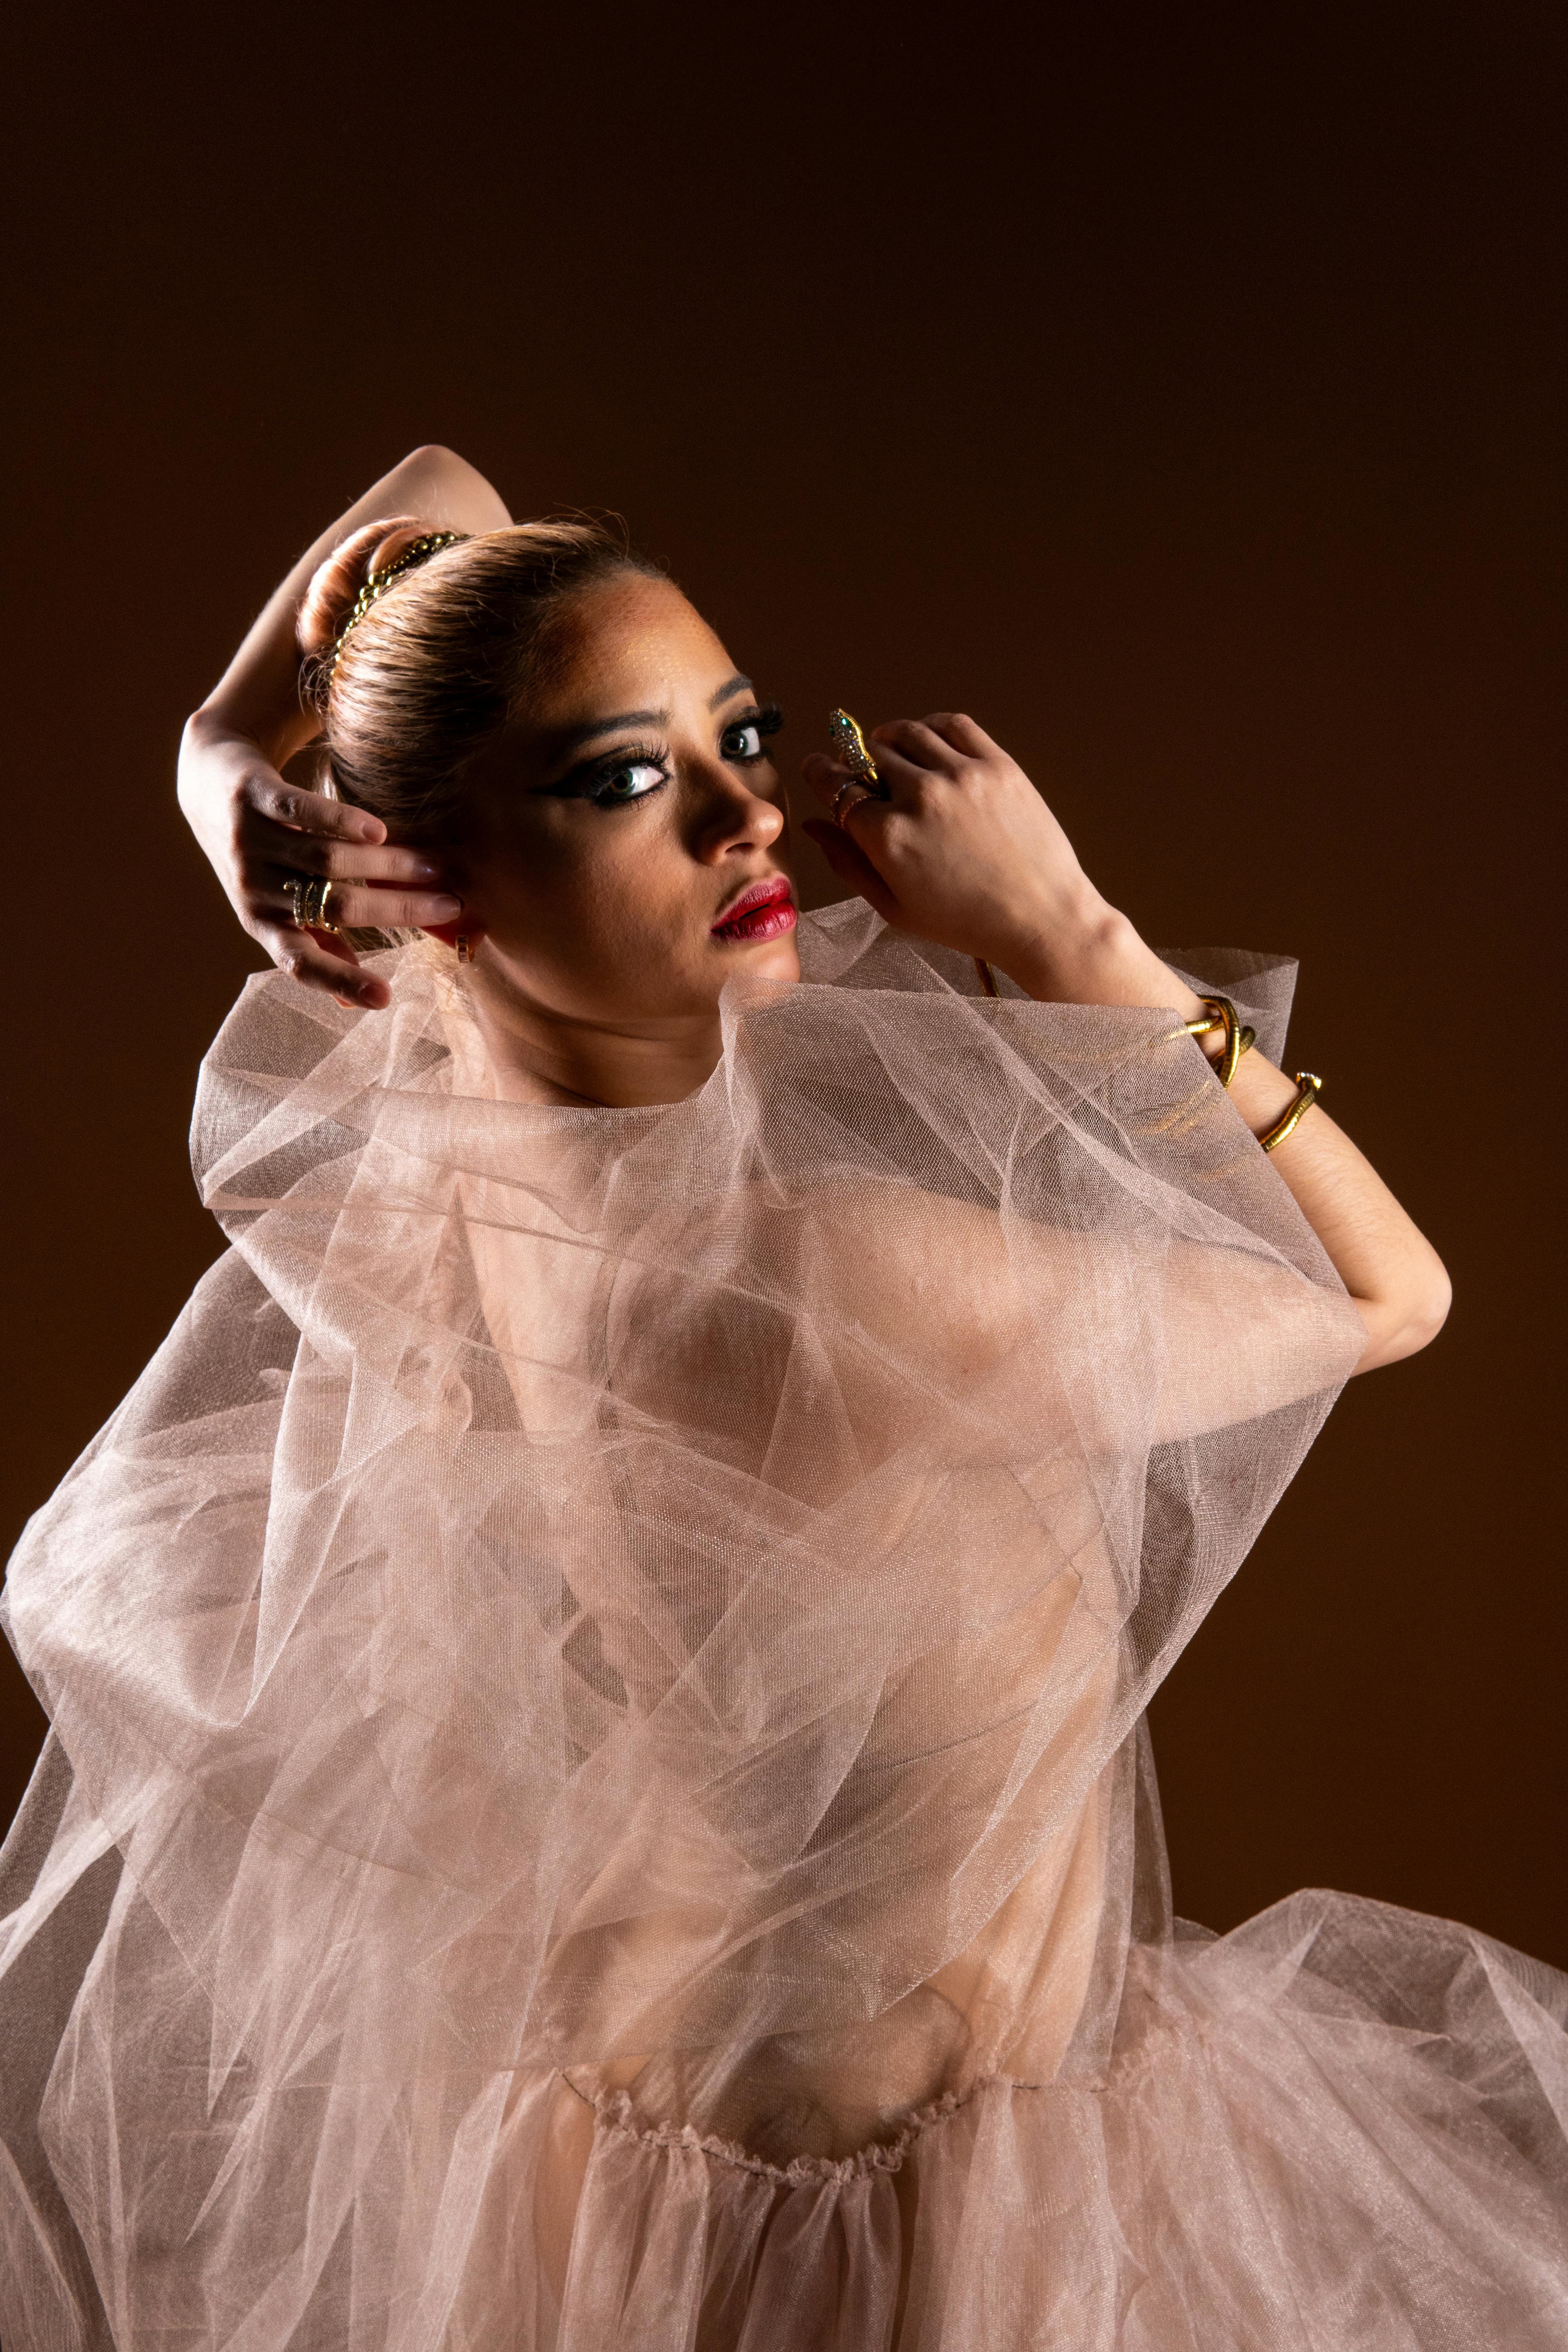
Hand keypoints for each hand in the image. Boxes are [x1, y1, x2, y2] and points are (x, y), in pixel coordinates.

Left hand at [177, 709, 460, 1009]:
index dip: (340, 981)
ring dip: (384, 866)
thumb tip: (349, 1002)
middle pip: (334, 905)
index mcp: (264, 924)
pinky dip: (339, 822)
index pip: (300, 963)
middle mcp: (254, 888)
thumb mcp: (278, 905)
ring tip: (431, 864)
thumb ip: (317, 944)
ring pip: (325, 861)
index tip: (385, 998)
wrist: (206, 784)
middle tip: (448, 905)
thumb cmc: (257, 855)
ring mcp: (249, 842)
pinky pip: (298, 812)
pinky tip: (376, 831)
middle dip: (396, 910)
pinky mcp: (249, 798)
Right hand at [801, 712, 1110, 979]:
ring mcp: (962, 776)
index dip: (819, 772)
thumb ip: (848, 863)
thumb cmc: (966, 923)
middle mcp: (920, 798)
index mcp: (888, 837)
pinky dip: (931, 727)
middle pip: (868, 756)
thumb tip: (812, 824)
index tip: (816, 767)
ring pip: (906, 733)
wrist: (1042, 918)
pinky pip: (953, 724)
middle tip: (866, 777)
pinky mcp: (998, 765)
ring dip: (889, 740)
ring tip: (892, 755)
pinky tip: (928, 744)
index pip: (836, 785)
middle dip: (857, 764)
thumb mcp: (894, 907)